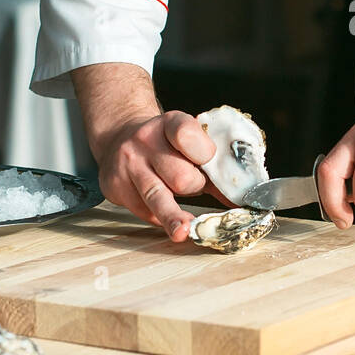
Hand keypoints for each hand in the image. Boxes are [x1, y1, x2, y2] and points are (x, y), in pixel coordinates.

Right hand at [96, 110, 232, 241]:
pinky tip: (165, 212)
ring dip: (174, 218)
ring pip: (156, 196)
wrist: (119, 138)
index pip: (187, 134)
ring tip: (184, 231)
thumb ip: (211, 163)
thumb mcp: (187, 140)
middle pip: (180, 176)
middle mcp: (144, 140)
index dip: (204, 152)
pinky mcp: (115, 187)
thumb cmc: (165, 144)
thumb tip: (239, 196)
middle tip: (195, 184)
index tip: (210, 162)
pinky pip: (144, 211)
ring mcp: (127, 164)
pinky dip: (160, 217)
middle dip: (195, 186)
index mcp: (169, 123)